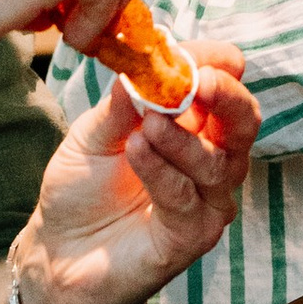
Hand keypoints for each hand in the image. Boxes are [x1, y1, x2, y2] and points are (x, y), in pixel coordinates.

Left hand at [11, 44, 259, 303]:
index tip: (186, 52)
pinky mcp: (193, 236)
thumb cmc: (82, 188)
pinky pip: (188, 198)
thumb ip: (121, 104)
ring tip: (147, 125)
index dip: (211, 62)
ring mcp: (207, 199)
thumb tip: (146, 66)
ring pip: (219, 161)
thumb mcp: (93, 133)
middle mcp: (211, 157)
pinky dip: (162, 171)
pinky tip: (136, 152)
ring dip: (183, 138)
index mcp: (193, 123)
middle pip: (244, 120)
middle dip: (226, 95)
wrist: (58, 251)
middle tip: (197, 81)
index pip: (223, 83)